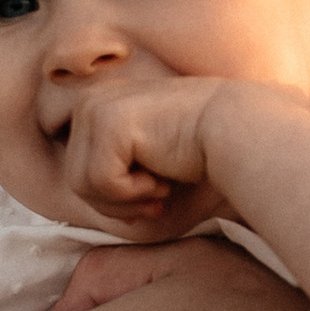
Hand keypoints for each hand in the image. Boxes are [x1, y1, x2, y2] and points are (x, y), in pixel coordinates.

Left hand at [58, 75, 228, 229]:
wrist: (233, 129)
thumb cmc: (197, 148)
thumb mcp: (143, 158)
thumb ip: (112, 172)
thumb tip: (87, 209)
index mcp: (96, 105)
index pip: (79, 170)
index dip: (112, 198)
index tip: (150, 200)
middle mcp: (89, 100)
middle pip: (76, 179)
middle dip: (116, 204)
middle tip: (156, 202)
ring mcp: (95, 108)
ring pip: (82, 185)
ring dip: (124, 201)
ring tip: (159, 190)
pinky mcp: (107, 122)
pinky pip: (101, 182)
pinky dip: (132, 193)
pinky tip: (161, 179)